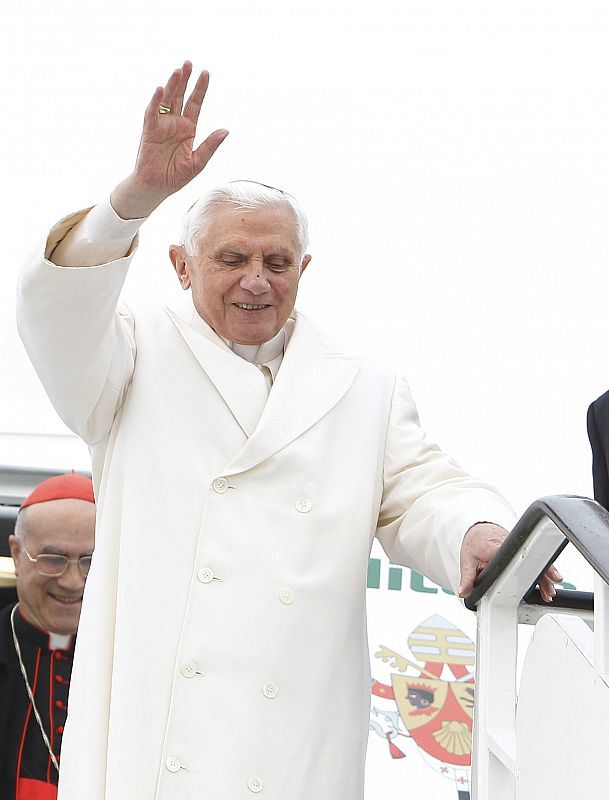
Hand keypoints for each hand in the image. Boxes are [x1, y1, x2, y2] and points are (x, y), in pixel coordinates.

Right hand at [111, 61, 227, 218]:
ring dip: (172, 85)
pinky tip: (161, 90)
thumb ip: (210, 146)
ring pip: (167, 100)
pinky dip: (156, 101)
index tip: (206, 73)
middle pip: (181, 96)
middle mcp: (175, 123)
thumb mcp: (198, 162)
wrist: (157, 188)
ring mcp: (162, 125)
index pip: (195, 104)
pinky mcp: (150, 131)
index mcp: (188, 129)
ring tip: (178, 71)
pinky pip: (152, 113)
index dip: (200, 89)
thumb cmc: (176, 177)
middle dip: (185, 80)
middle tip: (189, 63)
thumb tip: (226, 131)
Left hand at [458, 522, 562, 602]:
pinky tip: (548, 584)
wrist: (478, 529)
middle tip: (548, 588)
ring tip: (550, 590)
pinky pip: (534, 560)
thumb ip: (467, 578)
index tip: (530, 573)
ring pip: (535, 560)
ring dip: (545, 574)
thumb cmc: (473, 544)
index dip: (521, 564)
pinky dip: (542, 571)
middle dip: (540, 573)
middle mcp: (508, 546)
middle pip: (528, 559)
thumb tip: (464, 593)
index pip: (509, 555)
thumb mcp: (467, 561)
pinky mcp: (521, 551)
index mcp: (494, 548)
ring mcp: (517, 548)